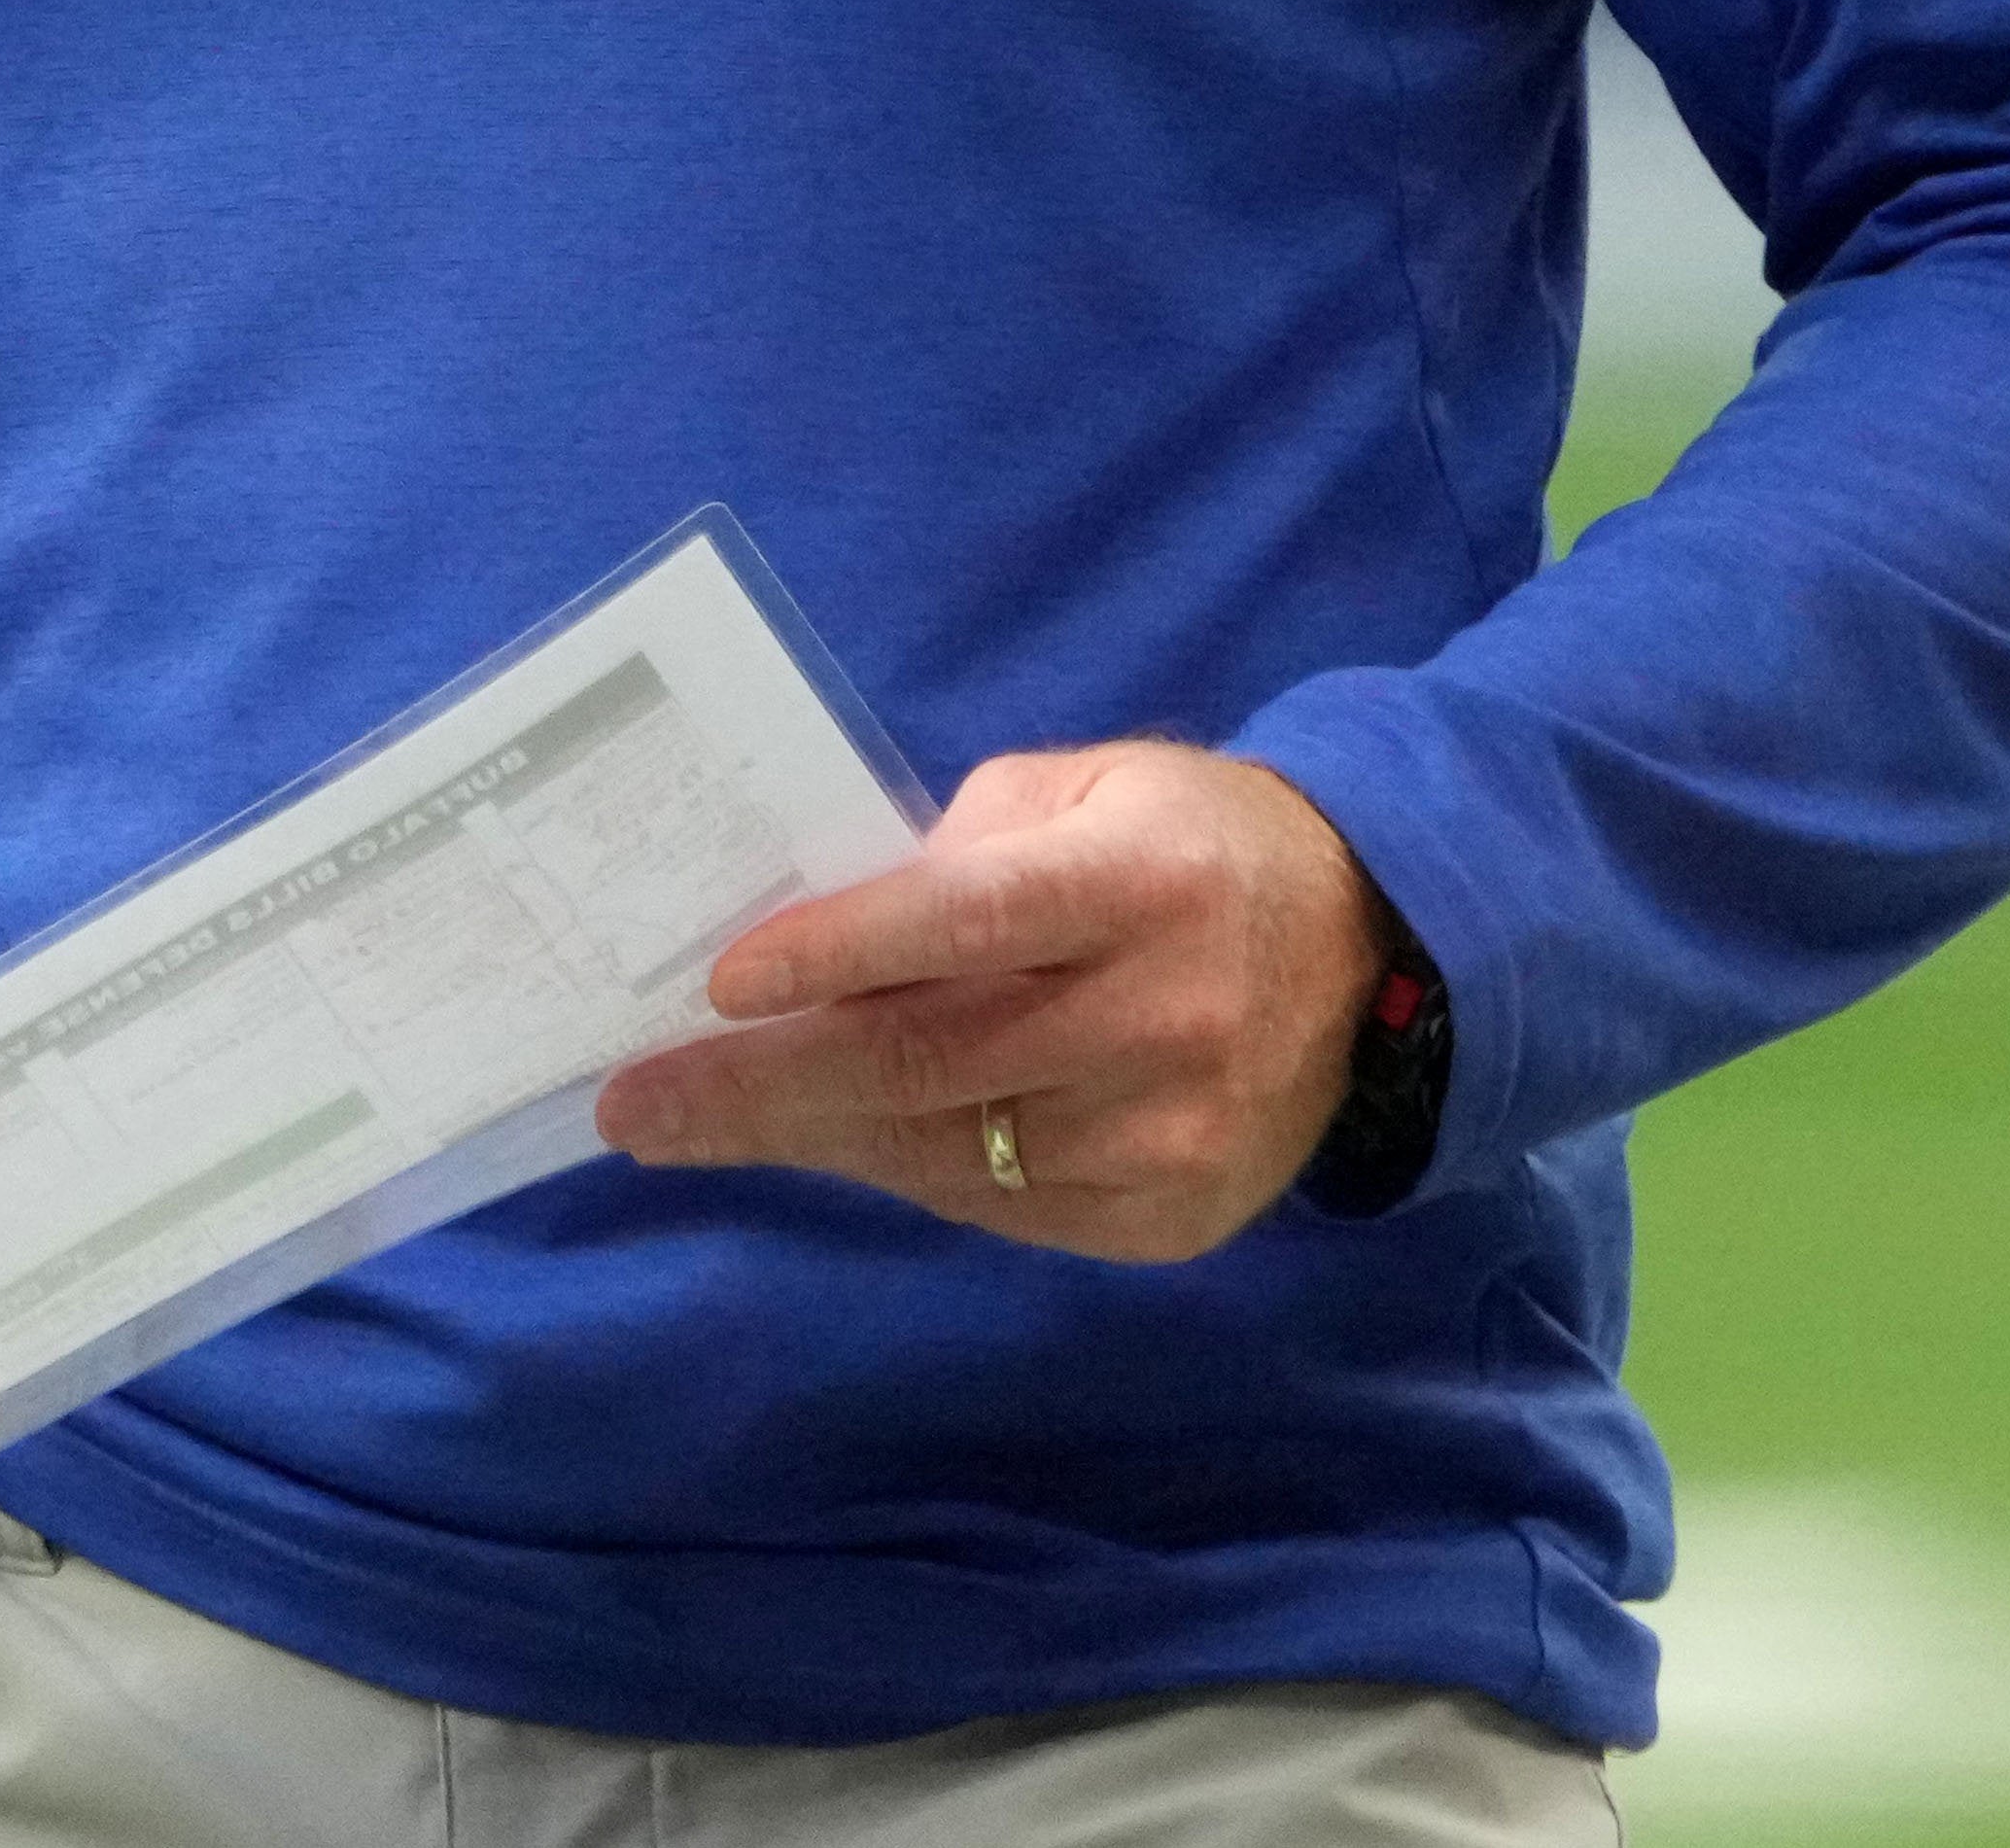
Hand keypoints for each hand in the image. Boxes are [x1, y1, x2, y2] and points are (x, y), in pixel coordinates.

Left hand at [586, 743, 1379, 1265]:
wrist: (1373, 957)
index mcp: (1137, 883)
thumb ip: (963, 847)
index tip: (721, 982)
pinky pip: (998, 1210)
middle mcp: (1160, 1016)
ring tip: (697, 1121)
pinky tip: (833, 1140)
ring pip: (946, 1153)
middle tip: (637, 1102)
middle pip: (929, 1062)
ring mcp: (1167, 1136)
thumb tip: (825, 929)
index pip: (969, 921)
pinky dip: (903, 1170)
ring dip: (810, 1137)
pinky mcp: (1168, 1219)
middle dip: (760, 1086)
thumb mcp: (1089, 790)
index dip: (841, 950)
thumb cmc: (1190, 846)